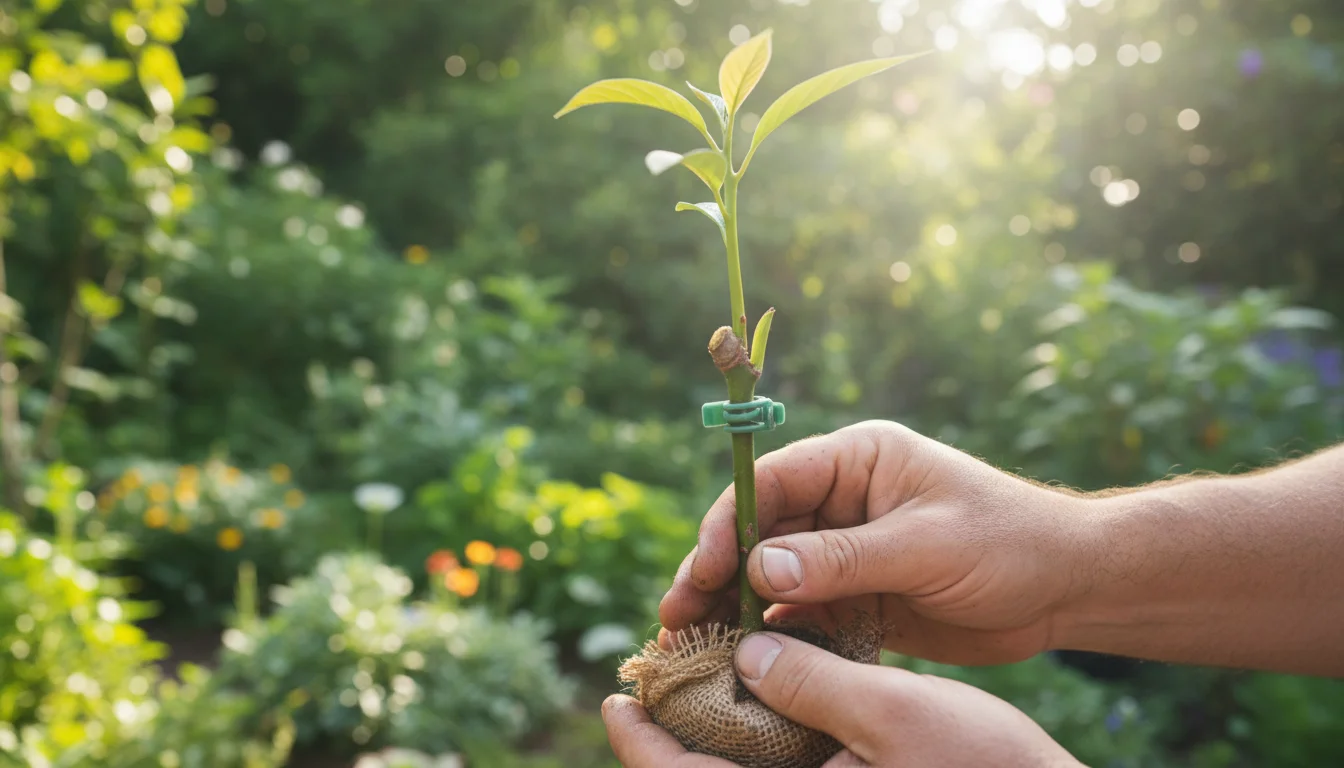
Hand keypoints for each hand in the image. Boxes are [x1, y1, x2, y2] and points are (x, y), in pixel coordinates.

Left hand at [603, 631, 1080, 766]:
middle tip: (665, 669)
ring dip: (719, 728)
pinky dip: (766, 735)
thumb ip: (810, 682)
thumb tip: (746, 656)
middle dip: (676, 729)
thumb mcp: (893, 712)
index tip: (618, 698)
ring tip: (711, 668)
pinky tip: (773, 690)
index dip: (640, 743)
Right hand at [660, 420, 1092, 664]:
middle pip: (759, 532)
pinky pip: (803, 613)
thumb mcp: (924, 546)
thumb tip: (758, 571)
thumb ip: (841, 559)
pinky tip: (742, 662)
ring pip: (772, 577)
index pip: (771, 481)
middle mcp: (843, 500)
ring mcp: (848, 550)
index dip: (727, 523)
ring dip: (733, 608)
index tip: (701, 569)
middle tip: (675, 616)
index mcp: (857, 461)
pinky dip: (773, 635)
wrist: (1069, 587)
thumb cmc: (1009, 542)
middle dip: (715, 572)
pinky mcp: (859, 596)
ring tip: (692, 644)